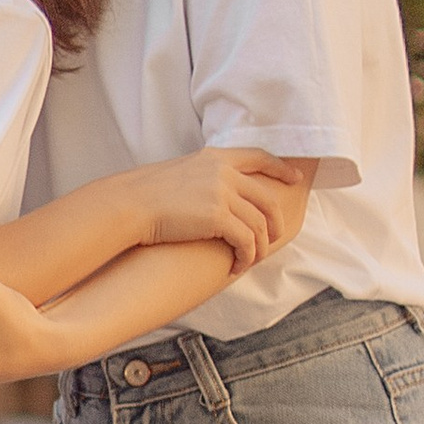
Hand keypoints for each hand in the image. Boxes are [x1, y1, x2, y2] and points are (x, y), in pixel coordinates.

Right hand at [128, 151, 311, 271]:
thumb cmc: (145, 195)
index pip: (259, 157)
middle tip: (274, 239)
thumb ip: (203, 178)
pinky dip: (246, 257)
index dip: (280, 168)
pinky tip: (236, 267)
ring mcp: (222, 194)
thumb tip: (215, 196)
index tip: (294, 178)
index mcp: (215, 158)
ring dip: (259, 248)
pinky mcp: (218, 217)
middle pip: (266, 198)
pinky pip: (246, 241)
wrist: (130, 204)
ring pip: (259, 224)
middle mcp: (223, 173)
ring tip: (250, 261)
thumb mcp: (180, 173)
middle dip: (275, 222)